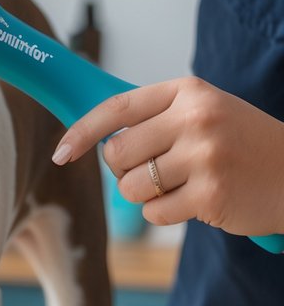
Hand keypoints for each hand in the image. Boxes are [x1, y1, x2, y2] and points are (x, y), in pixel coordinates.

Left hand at [51, 77, 283, 237]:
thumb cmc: (242, 143)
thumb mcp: (205, 111)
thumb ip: (157, 117)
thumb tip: (96, 138)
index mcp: (188, 92)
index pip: (117, 107)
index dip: (82, 131)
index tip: (62, 151)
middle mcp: (194, 119)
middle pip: (117, 152)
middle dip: (123, 169)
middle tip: (151, 170)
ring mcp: (203, 157)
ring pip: (132, 186)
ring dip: (144, 195)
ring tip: (178, 186)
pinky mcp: (210, 195)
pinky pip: (156, 213)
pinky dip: (166, 213)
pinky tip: (196, 201)